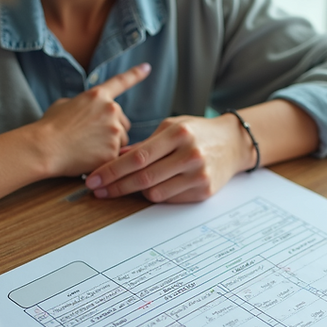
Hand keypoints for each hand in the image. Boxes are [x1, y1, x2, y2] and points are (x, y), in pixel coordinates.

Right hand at [32, 63, 150, 177]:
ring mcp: (114, 130)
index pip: (120, 82)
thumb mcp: (64, 104)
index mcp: (98, 95)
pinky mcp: (114, 151)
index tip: (148, 67)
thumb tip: (87, 110)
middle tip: (93, 138)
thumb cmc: (49, 126)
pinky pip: (118, 157)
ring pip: (122, 141)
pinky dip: (107, 159)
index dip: (135, 74)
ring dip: (111, 145)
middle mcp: (110, 110)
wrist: (44, 148)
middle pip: (123, 122)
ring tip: (88, 149)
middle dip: (112, 130)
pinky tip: (90, 159)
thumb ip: (83, 104)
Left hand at [84, 113, 255, 202]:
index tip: (94, 179)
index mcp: (178, 134)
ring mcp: (199, 174)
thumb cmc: (197, 132)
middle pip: (143, 178)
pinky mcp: (204, 190)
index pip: (137, 157)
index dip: (112, 171)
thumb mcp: (171, 127)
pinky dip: (157, 194)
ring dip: (136, 192)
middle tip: (98, 191)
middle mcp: (190, 154)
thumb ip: (145, 143)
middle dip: (116, 187)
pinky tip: (152, 187)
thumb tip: (117, 158)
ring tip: (128, 186)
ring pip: (155, 193)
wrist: (233, 143)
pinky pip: (170, 199)